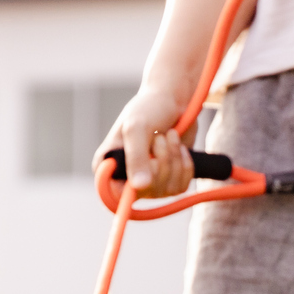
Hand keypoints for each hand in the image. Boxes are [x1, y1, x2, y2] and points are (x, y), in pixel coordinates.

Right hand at [96, 84, 195, 199]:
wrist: (173, 100)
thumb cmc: (149, 108)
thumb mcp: (137, 128)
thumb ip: (136, 156)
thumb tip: (140, 187)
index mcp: (108, 166)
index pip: (114, 194)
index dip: (132, 185)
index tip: (147, 161)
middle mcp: (127, 178)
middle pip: (146, 191)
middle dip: (160, 160)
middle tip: (159, 137)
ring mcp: (150, 181)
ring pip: (166, 188)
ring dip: (173, 158)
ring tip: (169, 136)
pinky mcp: (170, 180)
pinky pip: (181, 185)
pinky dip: (185, 163)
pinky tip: (180, 147)